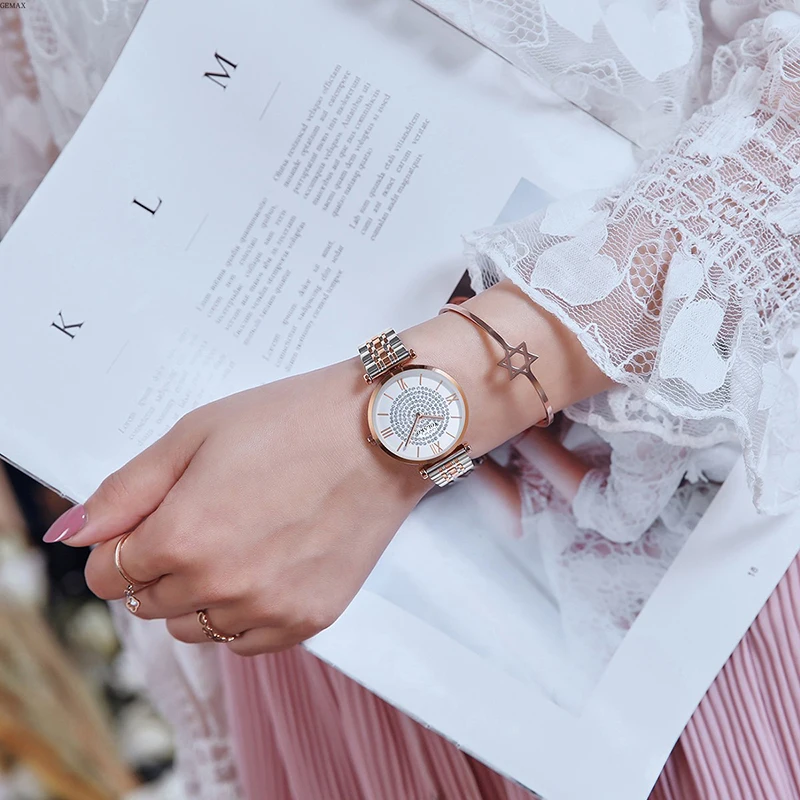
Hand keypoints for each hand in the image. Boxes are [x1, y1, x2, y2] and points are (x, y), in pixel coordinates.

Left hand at [62, 359, 427, 654]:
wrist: (381, 434)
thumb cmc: (291, 422)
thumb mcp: (196, 434)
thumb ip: (125, 490)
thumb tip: (73, 534)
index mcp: (182, 537)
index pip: (109, 575)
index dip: (123, 543)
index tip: (154, 518)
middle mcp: (221, 585)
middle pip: (149, 603)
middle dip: (160, 564)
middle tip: (205, 516)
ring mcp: (268, 609)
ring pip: (195, 628)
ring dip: (199, 594)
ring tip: (239, 540)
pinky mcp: (308, 620)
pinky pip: (246, 643)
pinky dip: (243, 612)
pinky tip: (267, 566)